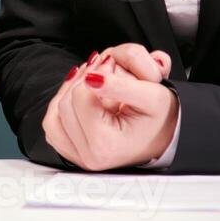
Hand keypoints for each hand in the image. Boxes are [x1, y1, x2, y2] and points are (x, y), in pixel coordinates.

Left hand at [42, 46, 177, 170]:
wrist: (166, 134)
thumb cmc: (161, 118)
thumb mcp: (153, 95)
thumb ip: (122, 85)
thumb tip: (92, 78)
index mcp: (106, 145)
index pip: (81, 96)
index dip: (96, 73)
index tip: (113, 63)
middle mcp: (89, 156)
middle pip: (65, 104)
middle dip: (83, 80)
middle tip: (106, 69)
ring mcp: (78, 156)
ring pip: (54, 113)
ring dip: (70, 91)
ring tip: (93, 81)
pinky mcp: (71, 150)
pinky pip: (53, 123)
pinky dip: (63, 105)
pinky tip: (82, 96)